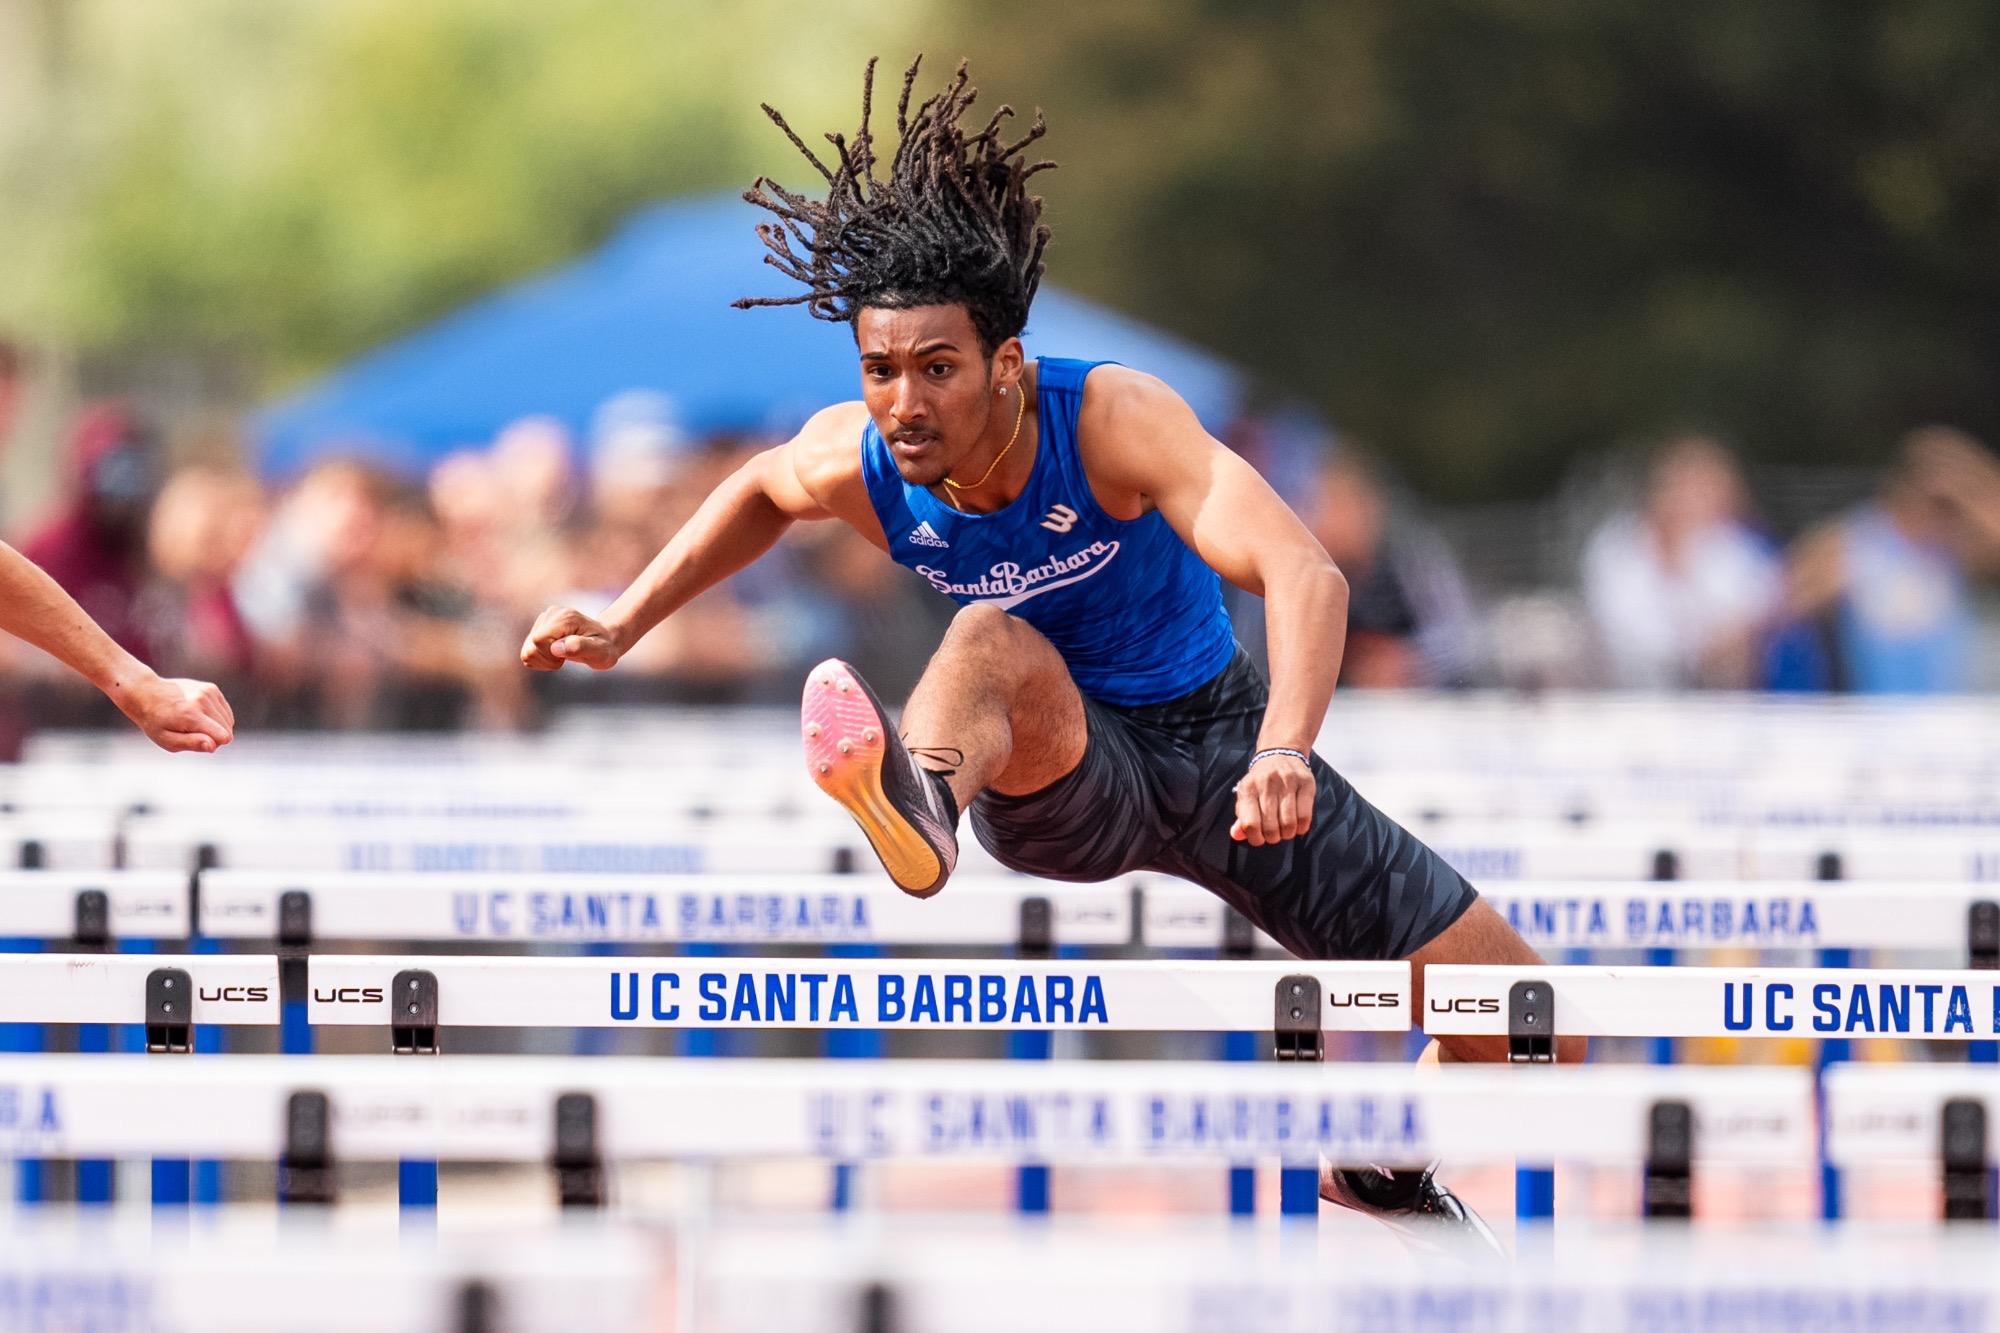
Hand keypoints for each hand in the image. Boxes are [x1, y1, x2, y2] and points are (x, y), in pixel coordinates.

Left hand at [113, 674, 234, 753]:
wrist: (147, 693)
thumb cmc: (156, 721)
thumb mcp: (167, 740)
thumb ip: (191, 744)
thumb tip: (213, 746)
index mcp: (191, 715)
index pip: (223, 736)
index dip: (213, 744)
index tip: (196, 741)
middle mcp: (202, 700)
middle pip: (227, 730)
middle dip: (213, 736)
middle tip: (190, 732)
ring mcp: (208, 692)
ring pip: (228, 721)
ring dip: (216, 727)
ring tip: (193, 723)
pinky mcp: (212, 688)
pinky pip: (226, 712)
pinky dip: (217, 718)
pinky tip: (200, 715)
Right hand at [521, 606, 620, 671]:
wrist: (606, 641)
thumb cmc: (605, 648)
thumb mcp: (600, 652)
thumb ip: (580, 647)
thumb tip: (556, 647)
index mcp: (565, 617)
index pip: (538, 639)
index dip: (549, 655)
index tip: (565, 658)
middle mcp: (552, 614)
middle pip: (530, 647)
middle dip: (546, 660)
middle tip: (565, 658)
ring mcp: (544, 619)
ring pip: (527, 651)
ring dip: (544, 661)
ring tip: (563, 656)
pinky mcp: (540, 627)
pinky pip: (528, 652)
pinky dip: (541, 660)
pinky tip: (556, 656)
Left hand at [1230, 753, 1314, 845]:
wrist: (1280, 754)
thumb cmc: (1261, 782)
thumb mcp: (1247, 795)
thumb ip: (1242, 817)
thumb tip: (1236, 835)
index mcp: (1248, 788)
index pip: (1250, 823)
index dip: (1255, 838)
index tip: (1259, 839)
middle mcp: (1266, 783)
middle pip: (1271, 826)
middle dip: (1273, 838)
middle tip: (1274, 835)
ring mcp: (1287, 782)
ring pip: (1289, 823)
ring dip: (1287, 834)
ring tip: (1286, 831)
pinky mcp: (1306, 783)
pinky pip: (1305, 816)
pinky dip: (1301, 828)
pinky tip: (1297, 826)